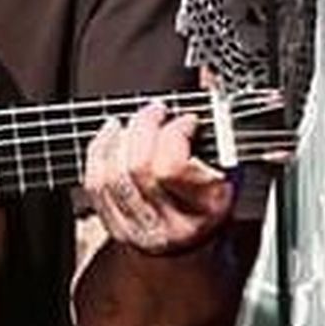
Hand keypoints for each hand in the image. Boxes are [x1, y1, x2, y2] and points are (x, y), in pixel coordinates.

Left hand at [83, 99, 234, 255]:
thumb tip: (208, 77)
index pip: (171, 168)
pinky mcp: (113, 224)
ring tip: (135, 121)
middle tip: (157, 111)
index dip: (174, 134)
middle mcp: (167, 224)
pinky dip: (99, 151)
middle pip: (138, 167)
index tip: (186, 120)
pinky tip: (111, 133)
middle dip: (145, 126)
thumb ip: (218, 124)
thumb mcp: (229, 168)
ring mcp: (136, 226)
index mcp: (202, 212)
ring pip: (113, 174)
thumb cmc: (212, 203)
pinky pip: (95, 184)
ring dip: (121, 137)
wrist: (192, 247)